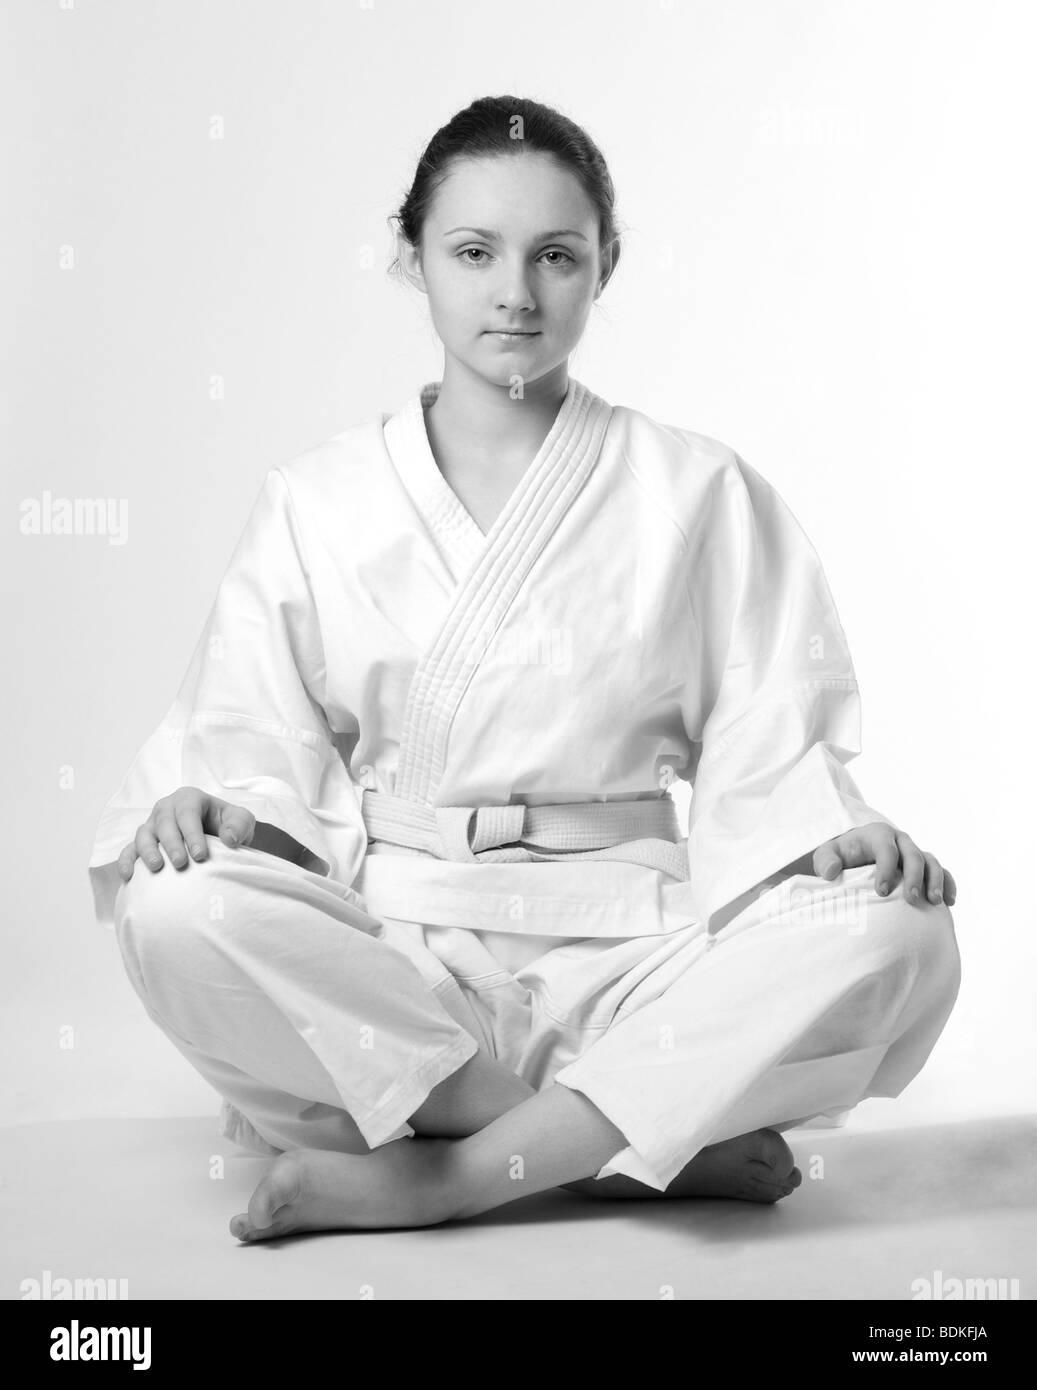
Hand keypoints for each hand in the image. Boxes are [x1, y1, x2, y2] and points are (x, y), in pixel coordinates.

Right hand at [116, 786, 255, 880]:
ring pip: (143, 834)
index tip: (201, 856)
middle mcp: (167, 809)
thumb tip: (229, 839)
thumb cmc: (228, 825)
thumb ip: (239, 825)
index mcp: (189, 799)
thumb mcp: (241, 820)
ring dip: (147, 851)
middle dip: (171, 844)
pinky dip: (126, 861)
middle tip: (181, 863)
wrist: (217, 837)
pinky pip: (129, 850)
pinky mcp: (143, 843)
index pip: (188, 814)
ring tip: (156, 868)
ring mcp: (152, 825)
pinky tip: (128, 876)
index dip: (193, 834)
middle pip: (164, 823)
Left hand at [811, 823, 955, 906]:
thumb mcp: (826, 856)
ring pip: (932, 862)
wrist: (853, 857)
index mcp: (877, 835)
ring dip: (936, 881)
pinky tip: (949, 902)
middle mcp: (900, 841)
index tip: (881, 892)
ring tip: (935, 902)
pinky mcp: (924, 866)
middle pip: (913, 855)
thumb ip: (825, 861)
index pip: (886, 849)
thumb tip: (831, 872)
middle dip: (914, 877)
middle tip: (911, 899)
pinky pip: (942, 871)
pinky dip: (948, 884)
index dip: (886, 869)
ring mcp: (914, 852)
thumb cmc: (840, 857)